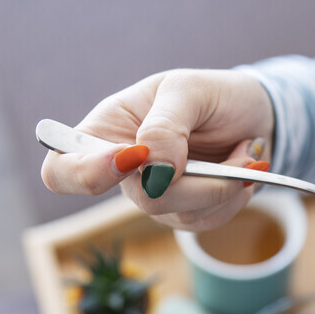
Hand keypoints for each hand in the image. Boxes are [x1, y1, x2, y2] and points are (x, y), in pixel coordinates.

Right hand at [40, 69, 274, 229]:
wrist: (253, 115)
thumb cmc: (211, 95)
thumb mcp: (188, 90)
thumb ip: (165, 126)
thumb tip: (153, 172)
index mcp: (103, 133)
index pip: (61, 172)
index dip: (87, 174)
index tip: (133, 156)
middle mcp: (121, 172)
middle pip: (141, 198)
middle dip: (197, 179)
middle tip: (240, 151)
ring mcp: (153, 197)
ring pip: (179, 215)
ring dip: (226, 184)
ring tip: (246, 151)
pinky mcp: (185, 214)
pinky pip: (206, 223)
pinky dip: (235, 196)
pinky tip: (245, 170)